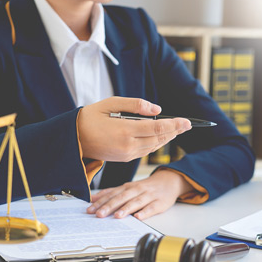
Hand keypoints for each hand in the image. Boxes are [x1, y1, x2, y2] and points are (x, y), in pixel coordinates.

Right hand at [77, 96, 191, 161]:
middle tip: (188, 125)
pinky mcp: (126, 158)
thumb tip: (157, 109)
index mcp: (125, 130)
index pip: (157, 127)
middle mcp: (128, 145)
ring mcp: (127, 154)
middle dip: (175, 131)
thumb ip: (135, 105)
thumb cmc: (90, 117)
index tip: (188, 122)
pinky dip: (157, 143)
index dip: (175, 125)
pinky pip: (146, 150)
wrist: (74, 139)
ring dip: (167, 137)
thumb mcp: (111, 103)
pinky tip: (162, 136)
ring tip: (178, 129)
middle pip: (159, 138)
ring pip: (154, 146)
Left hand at [86, 169, 193, 219]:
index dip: (100, 202)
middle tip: (99, 214)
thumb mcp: (128, 187)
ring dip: (126, 209)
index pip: (112, 194)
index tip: (90, 209)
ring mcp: (148, 196)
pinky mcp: (159, 203)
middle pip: (122, 198)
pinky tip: (139, 217)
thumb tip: (93, 198)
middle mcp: (137, 190)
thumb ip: (112, 192)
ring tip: (117, 216)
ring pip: (136, 202)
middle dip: (110, 206)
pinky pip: (152, 208)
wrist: (168, 181)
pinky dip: (145, 212)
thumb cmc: (146, 187)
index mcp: (128, 187)